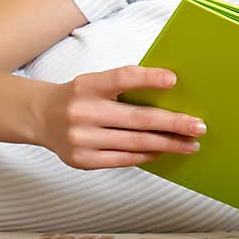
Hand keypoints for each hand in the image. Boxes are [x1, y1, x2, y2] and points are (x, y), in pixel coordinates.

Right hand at [37, 65, 206, 169]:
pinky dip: (147, 154)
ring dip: (167, 144)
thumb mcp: (94, 82)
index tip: (174, 80)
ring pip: (135, 143)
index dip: (148, 78)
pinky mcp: (82, 160)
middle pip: (137, 118)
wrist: (40, 117)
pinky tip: (163, 151)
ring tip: (189, 144)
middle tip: (198, 126)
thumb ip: (122, 86)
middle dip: (173, 123)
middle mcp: (82, 112)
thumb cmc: (79, 97)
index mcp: (87, 85)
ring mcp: (81, 139)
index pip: (121, 78)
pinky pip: (123, 158)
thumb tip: (169, 93)